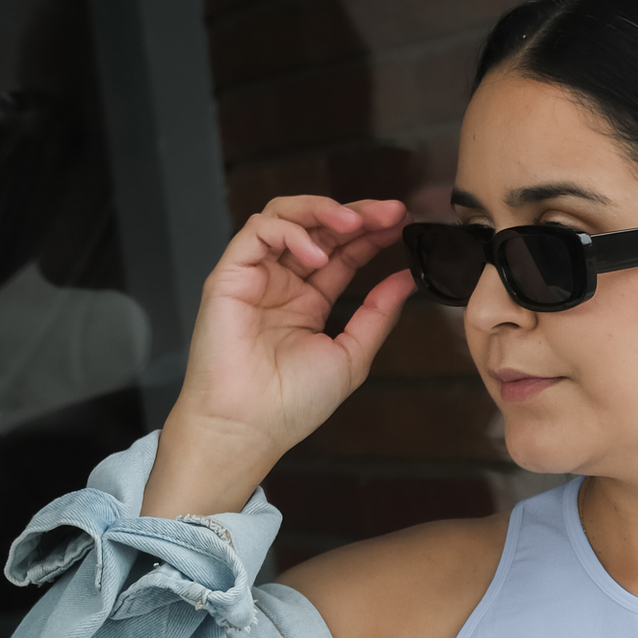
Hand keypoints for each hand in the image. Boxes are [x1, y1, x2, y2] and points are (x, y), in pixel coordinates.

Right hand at [143, 194, 415, 515]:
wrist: (249, 426)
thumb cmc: (292, 403)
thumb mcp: (350, 355)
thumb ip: (377, 314)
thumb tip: (406, 279)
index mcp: (307, 303)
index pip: (342, 254)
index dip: (371, 235)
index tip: (401, 223)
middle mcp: (281, 284)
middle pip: (318, 229)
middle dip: (356, 214)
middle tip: (389, 211)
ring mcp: (255, 276)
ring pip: (286, 217)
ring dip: (323, 212)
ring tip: (355, 223)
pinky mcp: (230, 274)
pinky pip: (258, 231)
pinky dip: (291, 232)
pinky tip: (317, 254)